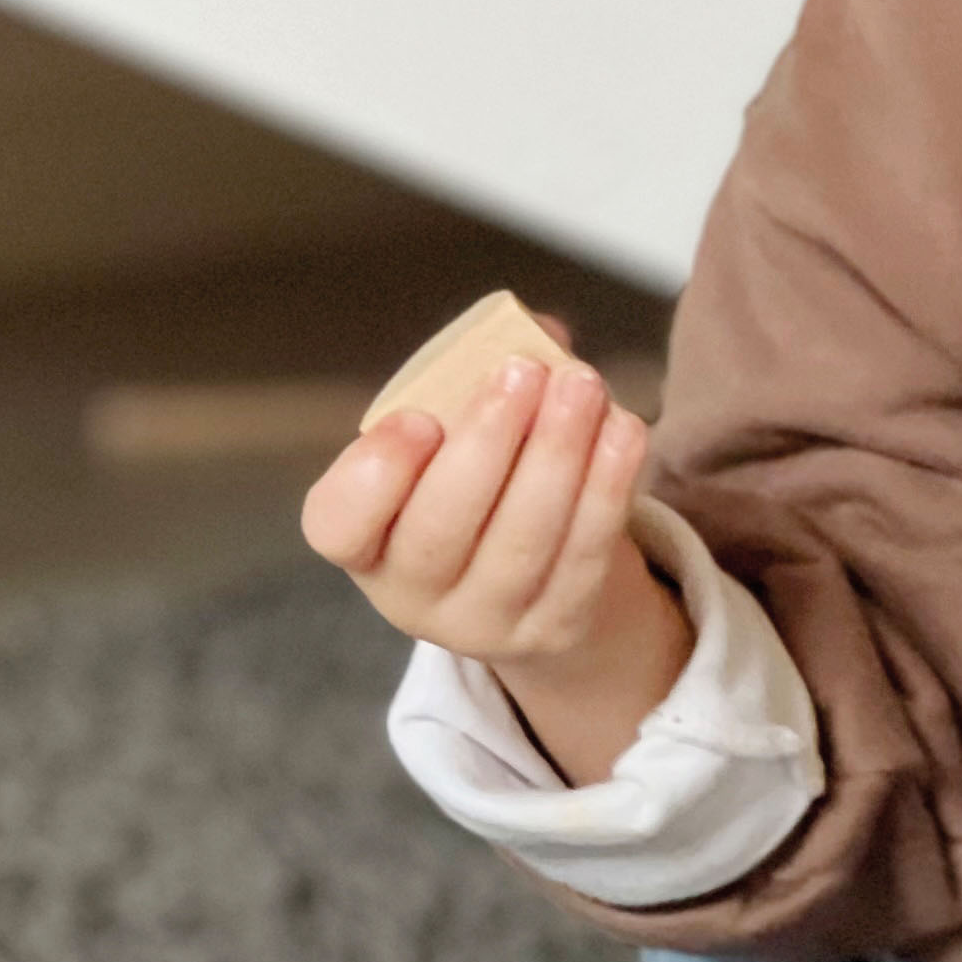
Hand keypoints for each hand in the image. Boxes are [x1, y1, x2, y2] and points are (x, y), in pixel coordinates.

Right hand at [301, 352, 693, 781]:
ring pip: (522, 544)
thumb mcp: (454, 442)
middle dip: (486, 444)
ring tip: (582, 386)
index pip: (338, 524)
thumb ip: (477, 379)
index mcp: (364, 542)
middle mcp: (412, 596)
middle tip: (522, 371)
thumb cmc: (480, 484)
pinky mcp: (556, 628)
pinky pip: (583, 557)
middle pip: (439, 531)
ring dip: (557, 456)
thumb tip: (539, 333)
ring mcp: (485, 623)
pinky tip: (622, 431)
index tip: (419, 417)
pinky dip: (606, 490)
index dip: (375, 474)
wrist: (537, 579)